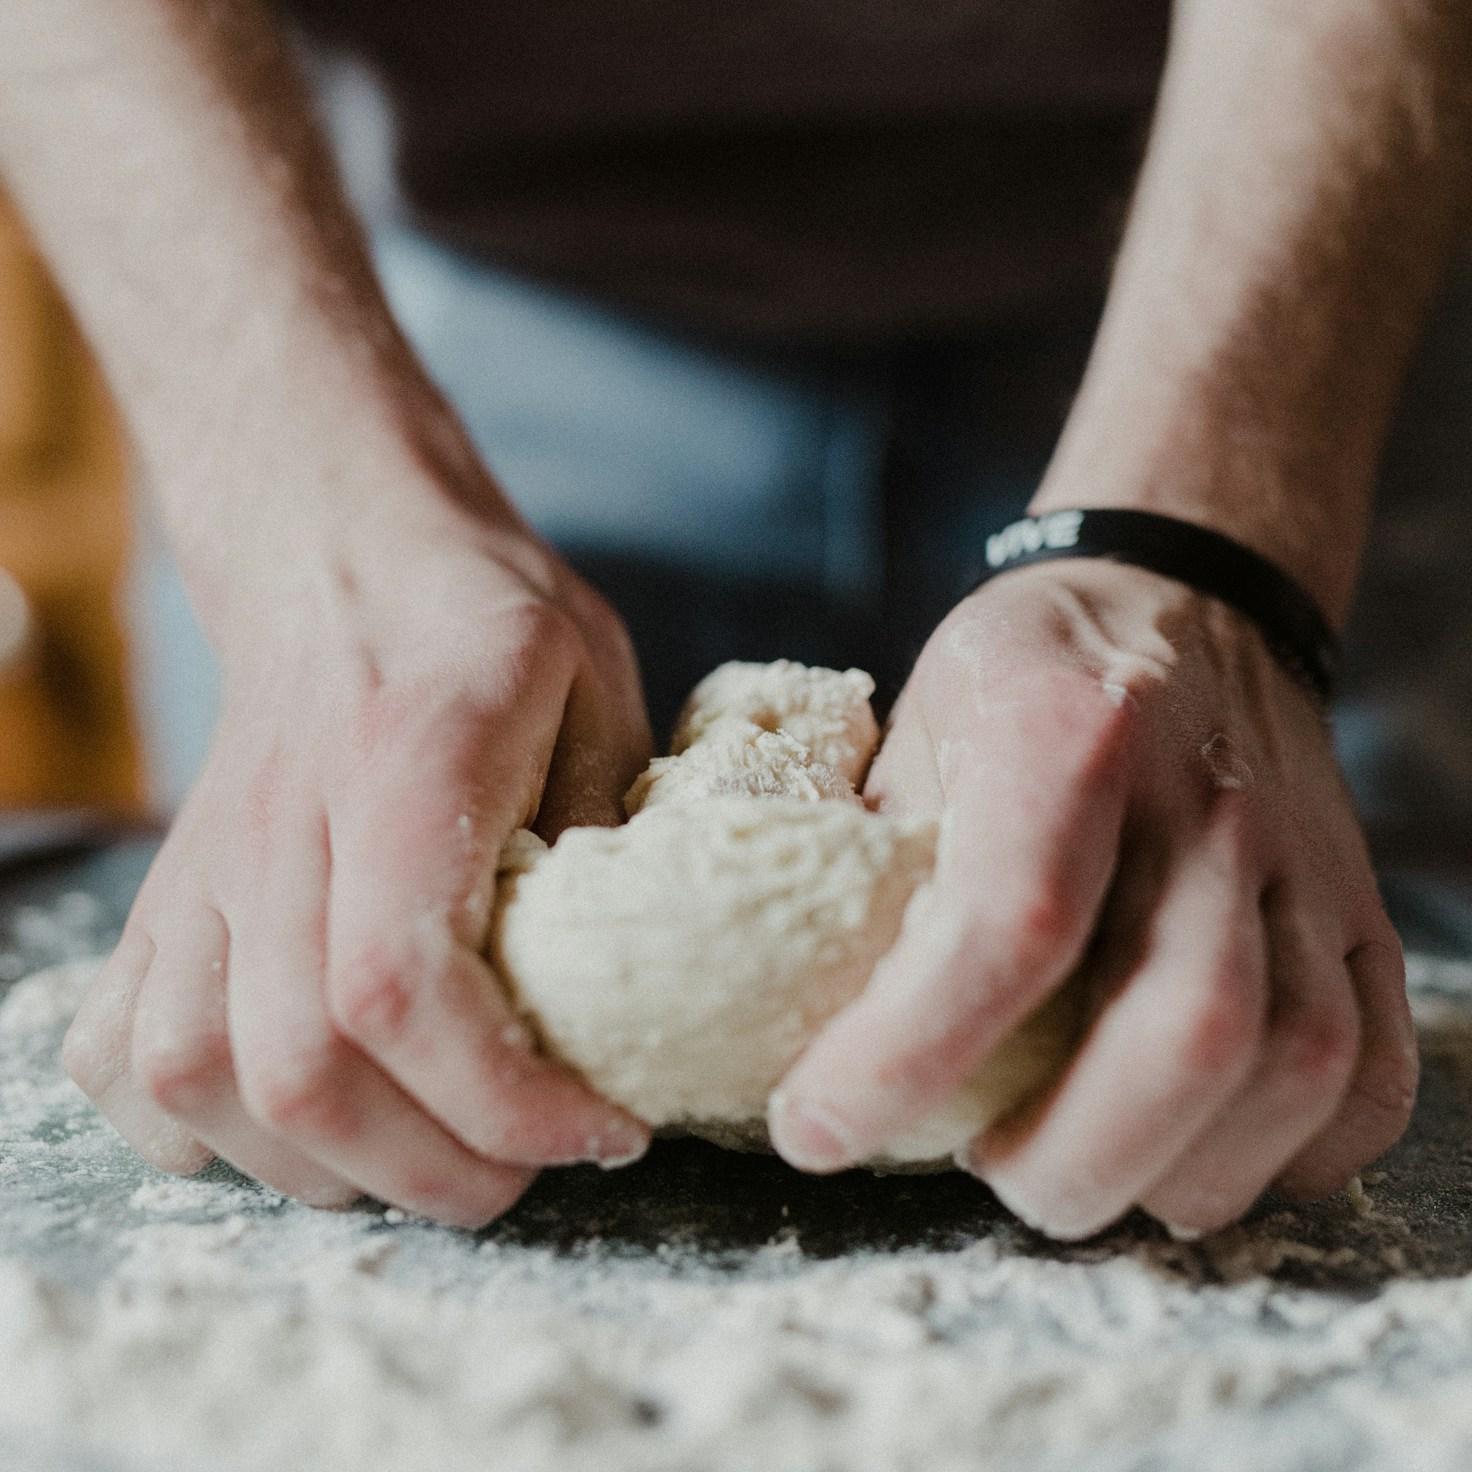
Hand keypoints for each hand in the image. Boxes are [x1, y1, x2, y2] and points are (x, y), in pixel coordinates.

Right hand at [62, 503, 652, 1226]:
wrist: (342, 563)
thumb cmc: (485, 627)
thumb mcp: (597, 685)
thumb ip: (616, 826)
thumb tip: (626, 988)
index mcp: (405, 758)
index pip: (401, 984)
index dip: (503, 1098)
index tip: (601, 1128)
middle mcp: (279, 824)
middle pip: (300, 1068)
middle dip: (436, 1169)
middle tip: (531, 1165)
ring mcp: (200, 867)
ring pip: (200, 1081)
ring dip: (330, 1168)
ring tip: (434, 1149)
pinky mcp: (162, 899)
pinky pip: (123, 1058)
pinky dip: (205, 1129)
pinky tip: (301, 1114)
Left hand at [769, 559, 1415, 1237]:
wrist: (1185, 599)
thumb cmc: (1027, 674)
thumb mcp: (916, 727)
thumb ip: (871, 858)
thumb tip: (793, 1009)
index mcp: (1068, 733)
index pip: (1008, 923)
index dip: (905, 1053)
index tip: (816, 1129)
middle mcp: (1203, 798)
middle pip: (1185, 1027)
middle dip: (1069, 1158)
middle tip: (987, 1176)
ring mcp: (1300, 858)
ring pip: (1292, 1063)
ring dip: (1177, 1171)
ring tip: (1079, 1174)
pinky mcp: (1356, 908)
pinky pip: (1369, 1067)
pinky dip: (1293, 1154)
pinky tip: (1198, 1154)